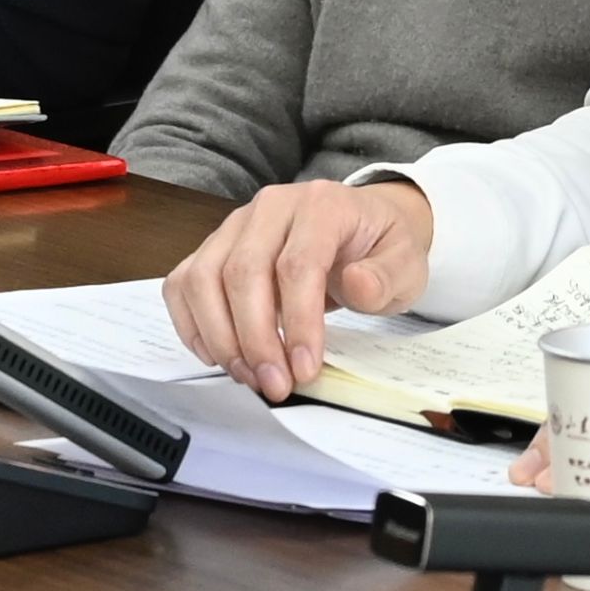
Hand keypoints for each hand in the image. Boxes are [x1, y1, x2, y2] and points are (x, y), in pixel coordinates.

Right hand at [164, 174, 437, 397]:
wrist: (364, 225)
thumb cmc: (380, 247)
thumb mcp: (406, 263)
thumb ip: (386, 276)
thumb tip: (358, 284)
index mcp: (321, 205)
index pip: (298, 264)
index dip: (298, 323)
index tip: (304, 369)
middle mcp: (270, 208)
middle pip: (243, 273)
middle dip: (255, 340)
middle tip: (275, 385)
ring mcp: (236, 226)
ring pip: (203, 278)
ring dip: (220, 337)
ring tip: (250, 376)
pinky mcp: (214, 247)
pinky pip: (184, 283)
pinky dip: (192, 324)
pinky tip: (220, 355)